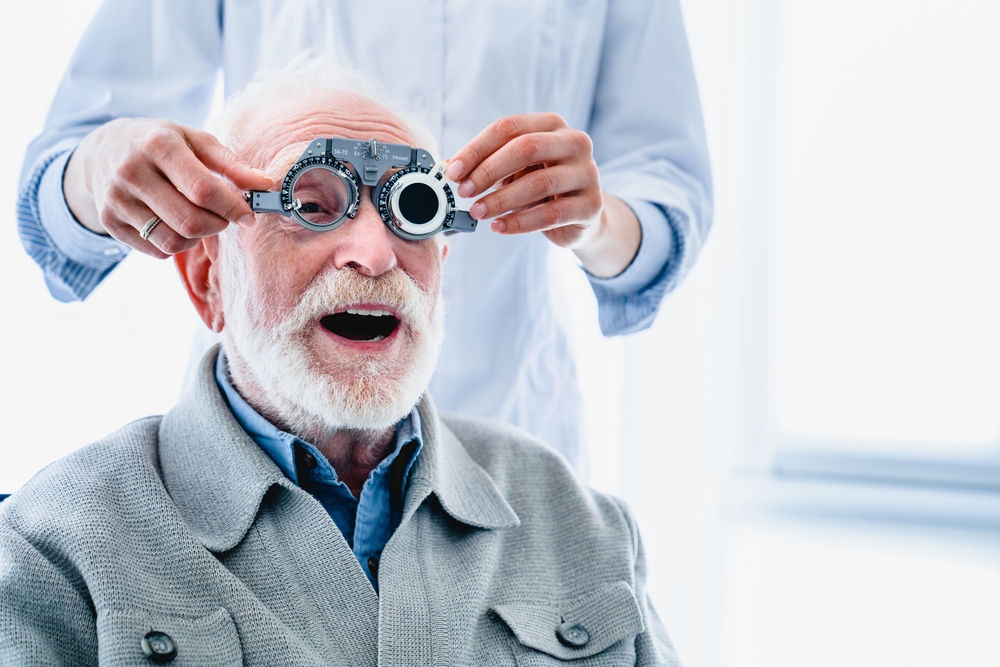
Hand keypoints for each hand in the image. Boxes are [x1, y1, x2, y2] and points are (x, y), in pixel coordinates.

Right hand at [64, 118, 272, 257]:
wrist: (104, 150)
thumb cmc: (161, 143)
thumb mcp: (195, 140)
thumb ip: (232, 164)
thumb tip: (265, 185)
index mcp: (157, 146)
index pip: (203, 190)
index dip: (232, 207)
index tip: (248, 214)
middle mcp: (131, 173)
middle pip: (190, 221)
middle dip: (218, 225)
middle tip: (225, 216)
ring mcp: (116, 200)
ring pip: (174, 241)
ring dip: (198, 237)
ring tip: (199, 217)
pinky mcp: (110, 223)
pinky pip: (158, 251)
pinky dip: (177, 243)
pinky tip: (174, 222)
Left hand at [445, 113, 640, 277]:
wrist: (582, 214)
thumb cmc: (542, 186)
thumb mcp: (517, 168)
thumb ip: (490, 164)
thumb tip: (451, 169)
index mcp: (552, 125)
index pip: (509, 128)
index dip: (477, 149)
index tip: (453, 171)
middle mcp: (575, 142)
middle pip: (525, 148)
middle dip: (488, 171)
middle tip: (464, 192)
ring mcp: (587, 173)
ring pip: (538, 183)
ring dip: (501, 200)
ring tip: (478, 212)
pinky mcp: (592, 205)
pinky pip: (551, 214)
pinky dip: (519, 222)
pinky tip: (499, 227)